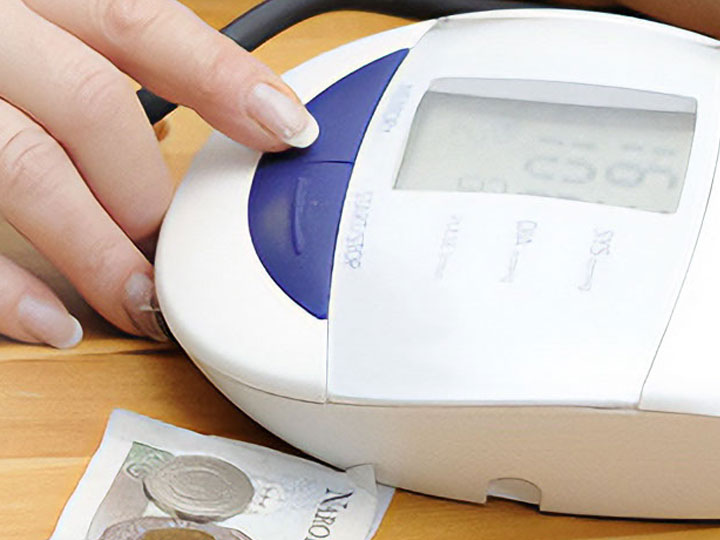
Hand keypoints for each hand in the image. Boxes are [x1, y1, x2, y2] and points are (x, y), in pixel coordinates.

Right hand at [0, 0, 318, 347]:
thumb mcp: (27, 32)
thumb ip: (88, 63)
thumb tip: (182, 117)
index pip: (141, 23)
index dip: (223, 79)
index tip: (290, 130)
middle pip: (94, 108)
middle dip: (145, 195)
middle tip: (173, 255)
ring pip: (28, 168)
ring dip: (96, 251)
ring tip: (139, 304)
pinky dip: (5, 285)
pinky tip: (53, 323)